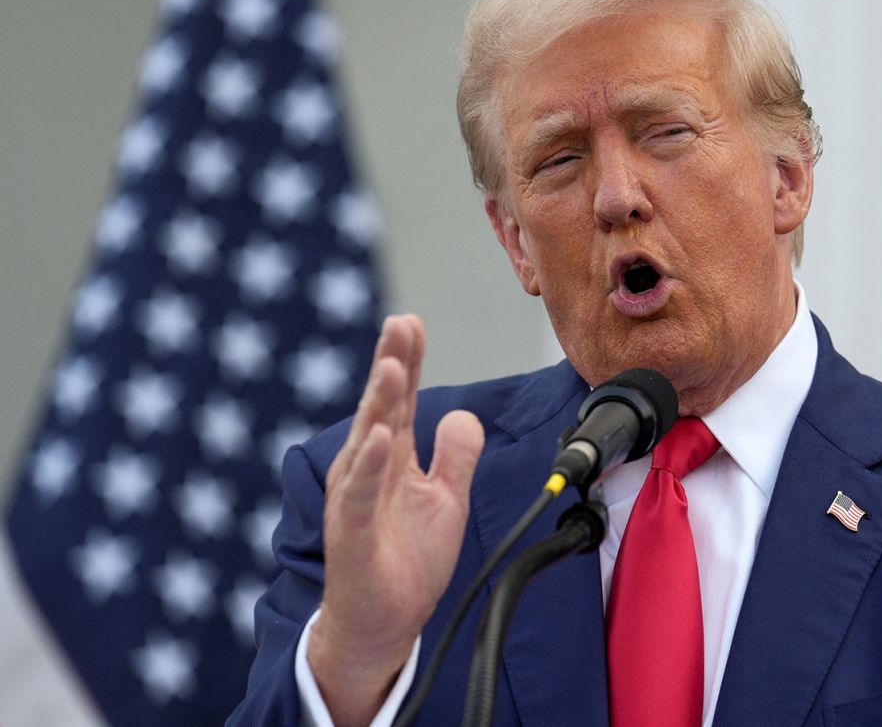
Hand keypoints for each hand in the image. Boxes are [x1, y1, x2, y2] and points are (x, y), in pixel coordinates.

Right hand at [307, 314, 483, 726]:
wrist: (383, 625)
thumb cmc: (407, 562)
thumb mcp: (446, 501)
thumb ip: (455, 458)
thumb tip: (462, 414)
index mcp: (391, 459)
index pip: (400, 401)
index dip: (408, 362)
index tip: (412, 322)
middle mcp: (367, 470)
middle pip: (381, 408)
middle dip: (391, 364)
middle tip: (401, 323)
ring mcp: (356, 499)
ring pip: (368, 441)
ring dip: (380, 402)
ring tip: (394, 364)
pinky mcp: (354, 533)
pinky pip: (362, 494)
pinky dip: (370, 464)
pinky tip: (380, 437)